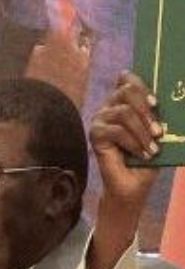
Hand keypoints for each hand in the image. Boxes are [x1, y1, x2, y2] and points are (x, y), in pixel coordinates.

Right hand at [87, 71, 164, 268]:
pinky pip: (115, 130)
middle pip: (126, 90)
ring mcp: (100, 121)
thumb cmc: (147, 160)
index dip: (142, 85)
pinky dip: (133, 142)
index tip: (156, 102)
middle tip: (158, 131)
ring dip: (142, 130)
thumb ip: (159, 116)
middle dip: (146, 109)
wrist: (133, 188)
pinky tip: (143, 154)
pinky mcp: (95, 136)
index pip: (127, 80)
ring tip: (152, 147)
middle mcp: (110, 108)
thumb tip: (172, 101)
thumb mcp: (159, 134)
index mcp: (125, 103)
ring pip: (123, 112)